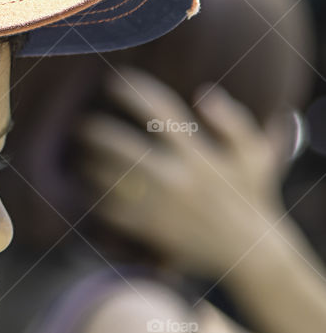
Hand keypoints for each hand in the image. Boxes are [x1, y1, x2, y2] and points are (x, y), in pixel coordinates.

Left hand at [72, 66, 287, 277]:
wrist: (250, 252)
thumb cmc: (251, 196)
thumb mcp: (255, 155)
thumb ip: (233, 121)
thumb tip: (204, 92)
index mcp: (198, 153)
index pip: (160, 111)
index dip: (133, 91)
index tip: (112, 81)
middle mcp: (177, 176)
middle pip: (122, 146)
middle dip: (95, 132)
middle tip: (79, 125)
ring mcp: (161, 204)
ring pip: (111, 179)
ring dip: (89, 164)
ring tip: (78, 156)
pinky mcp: (152, 229)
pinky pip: (112, 211)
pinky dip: (96, 198)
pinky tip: (86, 189)